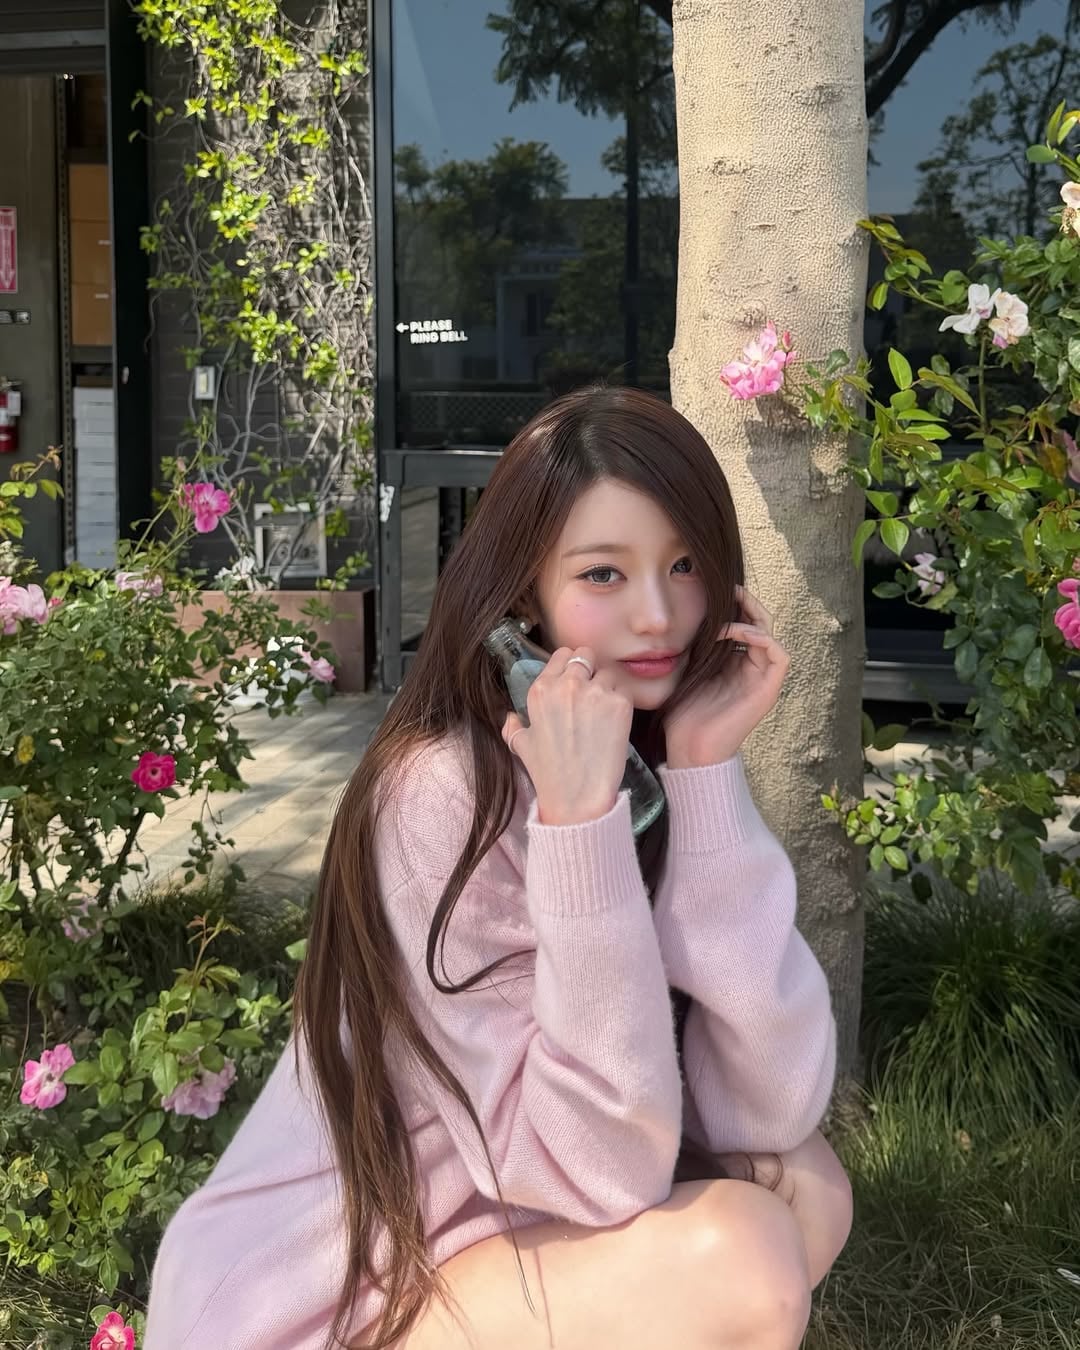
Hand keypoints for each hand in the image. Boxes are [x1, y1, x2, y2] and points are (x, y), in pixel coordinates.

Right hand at [502, 646, 632, 826]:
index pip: (561, 654)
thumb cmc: (549, 774)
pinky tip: (615, 723)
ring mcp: (595, 692)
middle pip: (586, 655)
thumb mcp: (521, 746)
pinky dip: (622, 703)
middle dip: (590, 669)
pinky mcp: (619, 703)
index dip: (571, 665)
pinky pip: (625, 690)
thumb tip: (510, 718)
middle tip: (593, 692)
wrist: (578, 797)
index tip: (576, 679)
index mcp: (541, 690)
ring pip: (608, 673)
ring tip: (605, 713)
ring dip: (608, 687)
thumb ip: (513, 727)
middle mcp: (567, 685)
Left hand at [664, 586, 789, 768]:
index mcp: (734, 663)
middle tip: (729, 589)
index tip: (717, 589)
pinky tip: (736, 632)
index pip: (744, 624)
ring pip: (770, 635)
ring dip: (751, 618)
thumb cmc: (683, 713)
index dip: (735, 605)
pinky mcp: (767, 690)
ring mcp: (762, 679)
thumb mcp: (686, 668)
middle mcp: (751, 668)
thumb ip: (695, 644)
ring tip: (728, 611)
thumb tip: (686, 614)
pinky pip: (779, 655)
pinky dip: (760, 638)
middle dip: (747, 603)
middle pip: (761, 624)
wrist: (690, 747)